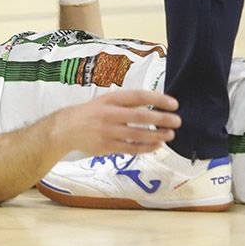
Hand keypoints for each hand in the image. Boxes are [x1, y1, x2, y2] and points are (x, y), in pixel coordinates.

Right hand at [55, 90, 179, 154]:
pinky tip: (157, 146)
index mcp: (110, 99)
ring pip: (137, 135)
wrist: (67, 128)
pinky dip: (146, 148)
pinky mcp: (106, 147)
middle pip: (140, 117)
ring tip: (170, 134)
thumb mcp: (106, 100)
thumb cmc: (92, 112)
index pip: (138, 97)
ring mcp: (108, 132)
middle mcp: (109, 114)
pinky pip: (131, 148)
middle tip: (177, 121)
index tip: (173, 103)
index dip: (157, 99)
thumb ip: (126, 102)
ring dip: (157, 135)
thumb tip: (154, 103)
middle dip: (161, 119)